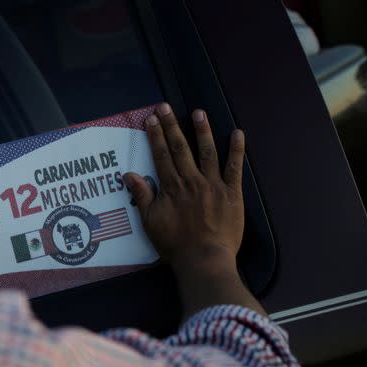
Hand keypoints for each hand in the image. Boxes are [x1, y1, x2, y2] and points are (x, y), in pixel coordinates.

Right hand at [125, 103, 244, 268]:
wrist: (204, 259)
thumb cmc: (175, 245)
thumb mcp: (150, 222)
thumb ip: (142, 196)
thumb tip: (129, 175)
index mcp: (171, 187)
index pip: (161, 155)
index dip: (155, 136)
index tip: (151, 119)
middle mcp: (191, 180)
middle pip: (180, 148)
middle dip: (171, 125)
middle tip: (165, 107)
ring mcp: (213, 185)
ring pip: (207, 152)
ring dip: (202, 130)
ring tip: (198, 112)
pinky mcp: (232, 193)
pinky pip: (235, 167)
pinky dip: (236, 150)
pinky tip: (237, 133)